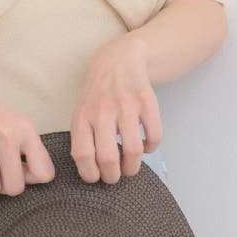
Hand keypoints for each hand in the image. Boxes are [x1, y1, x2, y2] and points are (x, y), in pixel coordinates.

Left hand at [69, 34, 162, 183]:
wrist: (118, 59)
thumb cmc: (97, 94)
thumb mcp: (82, 111)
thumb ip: (83, 138)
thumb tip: (90, 172)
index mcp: (83, 115)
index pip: (83, 154)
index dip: (90, 174)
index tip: (96, 177)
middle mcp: (103, 110)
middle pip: (108, 157)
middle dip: (113, 176)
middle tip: (115, 176)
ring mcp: (126, 104)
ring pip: (133, 150)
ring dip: (133, 166)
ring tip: (130, 166)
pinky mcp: (147, 101)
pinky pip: (154, 136)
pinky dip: (151, 147)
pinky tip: (144, 144)